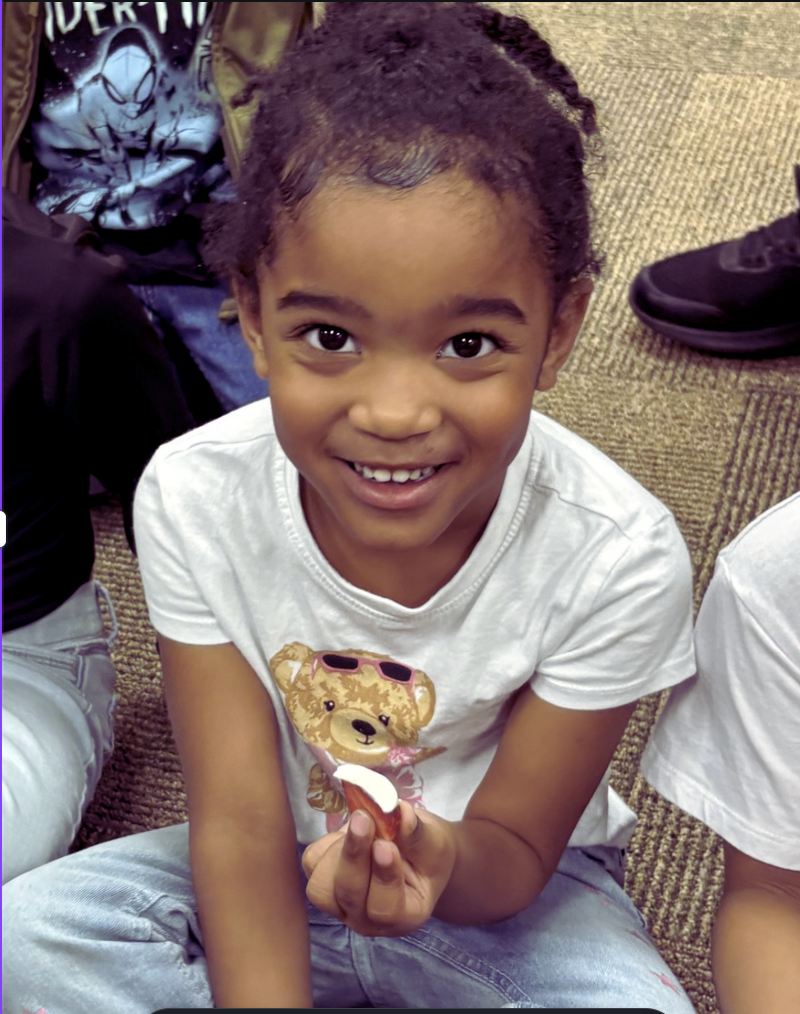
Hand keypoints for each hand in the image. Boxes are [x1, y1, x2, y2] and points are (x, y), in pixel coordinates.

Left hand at [302, 802, 456, 936]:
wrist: (416, 854)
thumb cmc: (429, 852)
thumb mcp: (434, 842)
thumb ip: (418, 833)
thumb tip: (402, 814)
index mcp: (405, 916)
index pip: (386, 907)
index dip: (383, 876)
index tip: (385, 845)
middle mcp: (369, 920)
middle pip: (349, 896)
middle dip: (354, 855)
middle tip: (363, 819)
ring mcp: (342, 905)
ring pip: (322, 886)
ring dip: (337, 851)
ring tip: (361, 822)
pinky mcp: (324, 883)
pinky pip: (312, 863)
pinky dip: (326, 843)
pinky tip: (349, 832)